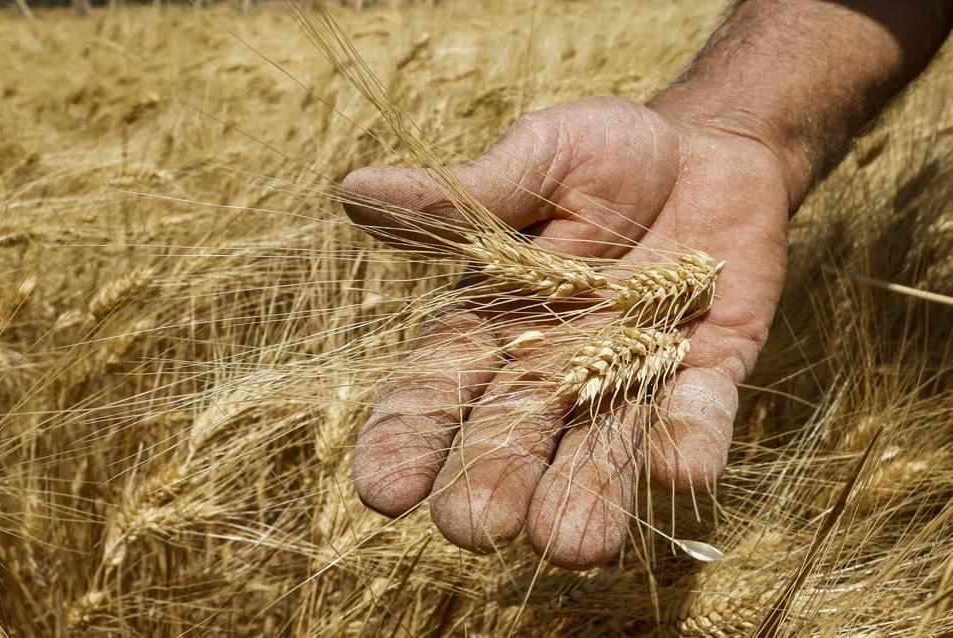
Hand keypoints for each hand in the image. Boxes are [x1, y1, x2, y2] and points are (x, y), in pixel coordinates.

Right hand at [342, 96, 788, 568]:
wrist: (705, 146)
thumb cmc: (603, 154)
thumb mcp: (529, 162)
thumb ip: (456, 200)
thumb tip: (353, 193)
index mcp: (496, 321)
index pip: (439, 387)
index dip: (410, 436)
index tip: (383, 491)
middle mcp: (559, 365)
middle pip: (517, 432)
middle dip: (495, 478)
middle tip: (477, 528)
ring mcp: (638, 372)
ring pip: (605, 444)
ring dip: (590, 491)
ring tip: (573, 545)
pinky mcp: (711, 365)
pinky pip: (702, 408)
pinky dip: (692, 436)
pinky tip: (681, 469)